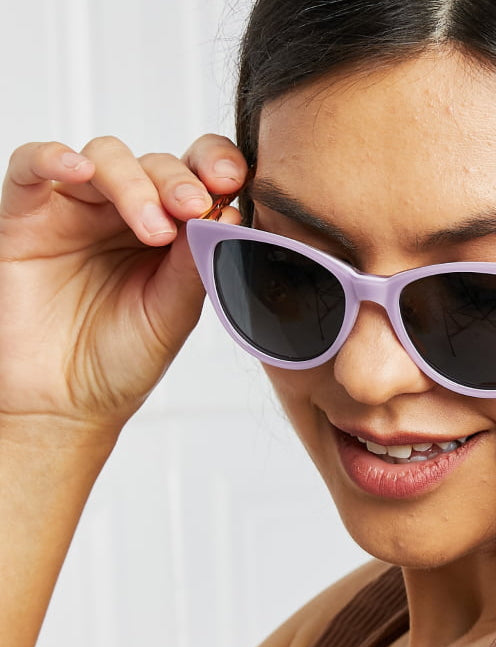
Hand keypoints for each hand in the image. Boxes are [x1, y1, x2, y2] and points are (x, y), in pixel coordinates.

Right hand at [0, 134, 246, 435]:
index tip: (233, 182)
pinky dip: (53, 157)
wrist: (66, 404)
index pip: (197, 177)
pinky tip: (78, 169)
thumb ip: (196, 265)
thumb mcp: (173, 314)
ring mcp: (77, 210)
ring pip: (106, 158)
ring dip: (134, 183)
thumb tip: (224, 213)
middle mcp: (126, 213)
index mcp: (172, 232)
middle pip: (156, 164)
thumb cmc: (122, 360)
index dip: (215, 166)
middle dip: (179, 181)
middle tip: (194, 208)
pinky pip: (32, 165)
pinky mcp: (26, 215)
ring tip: (155, 228)